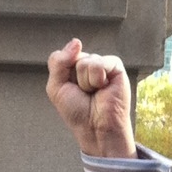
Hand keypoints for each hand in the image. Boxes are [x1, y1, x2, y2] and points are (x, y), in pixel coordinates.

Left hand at [46, 39, 133, 157]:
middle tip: (84, 93)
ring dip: (85, 82)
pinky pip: (99, 63)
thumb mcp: (56, 88)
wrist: (95, 128)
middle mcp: (87, 64)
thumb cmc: (78, 112)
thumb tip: (76, 42)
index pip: (60, 56)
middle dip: (73, 79)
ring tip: (94, 92)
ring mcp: (102, 65)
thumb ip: (58, 62)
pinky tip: (104, 88)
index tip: (69, 91)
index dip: (61, 74)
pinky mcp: (115, 67)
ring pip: (84, 61)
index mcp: (72, 69)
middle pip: (72, 57)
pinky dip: (97, 79)